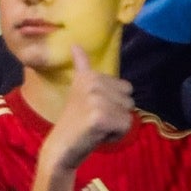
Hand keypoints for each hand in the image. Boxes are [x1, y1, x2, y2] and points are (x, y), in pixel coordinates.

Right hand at [43, 45, 134, 170]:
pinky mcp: (100, 117)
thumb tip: (75, 44)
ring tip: (96, 126)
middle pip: (129, 100)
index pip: (126, 87)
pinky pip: (125, 126)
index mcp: (89, 75)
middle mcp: (92, 83)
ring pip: (128, 113)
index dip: (114, 101)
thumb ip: (82, 66)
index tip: (92, 106)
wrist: (61, 146)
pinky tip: (98, 135)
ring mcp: (95, 99)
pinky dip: (116, 135)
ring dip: (116, 124)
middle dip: (117, 113)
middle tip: (94, 119)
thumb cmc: (74, 119)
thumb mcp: (79, 90)